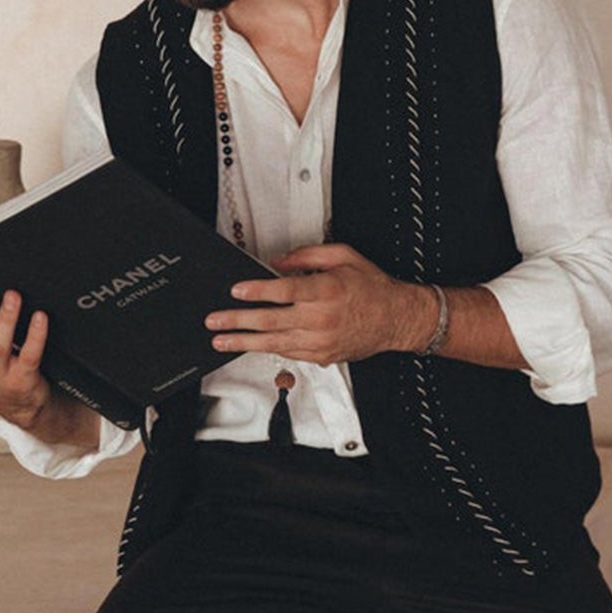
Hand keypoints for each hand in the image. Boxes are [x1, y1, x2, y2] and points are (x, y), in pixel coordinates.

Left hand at [205, 244, 435, 365]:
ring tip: (221, 341)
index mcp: (326, 291)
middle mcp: (321, 318)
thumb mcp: (343, 256)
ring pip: (274, 343)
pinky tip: (250, 346)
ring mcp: (320, 341)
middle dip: (237, 321)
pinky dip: (268, 349)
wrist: (397, 319)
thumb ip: (307, 256)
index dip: (256, 291)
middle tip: (214, 321)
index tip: (236, 291)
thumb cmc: (372, 288)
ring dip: (244, 342)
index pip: (283, 292)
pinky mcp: (321, 356)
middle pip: (270, 321)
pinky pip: (289, 353)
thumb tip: (276, 263)